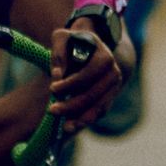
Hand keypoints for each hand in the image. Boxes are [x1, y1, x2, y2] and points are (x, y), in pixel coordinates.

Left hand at [47, 13, 132, 132]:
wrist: (89, 50)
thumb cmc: (73, 43)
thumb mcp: (62, 38)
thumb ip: (58, 52)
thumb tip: (58, 75)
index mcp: (104, 56)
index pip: (88, 73)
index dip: (70, 83)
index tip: (52, 88)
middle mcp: (113, 73)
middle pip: (93, 94)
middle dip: (71, 104)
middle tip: (52, 109)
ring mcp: (114, 87)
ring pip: (98, 107)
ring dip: (80, 118)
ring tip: (64, 127)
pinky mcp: (110, 98)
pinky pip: (99, 113)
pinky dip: (85, 120)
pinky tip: (71, 126)